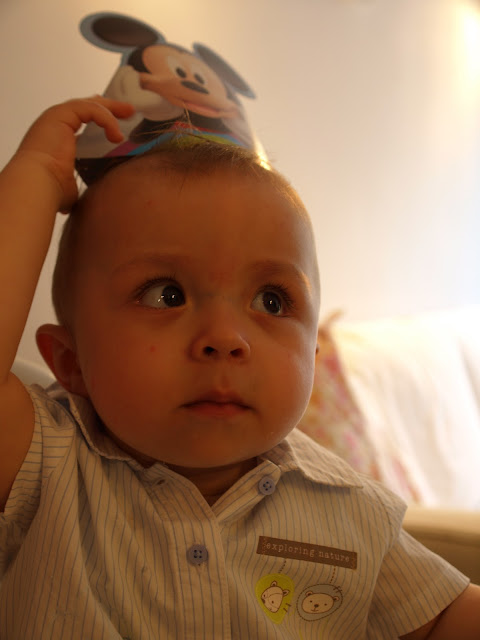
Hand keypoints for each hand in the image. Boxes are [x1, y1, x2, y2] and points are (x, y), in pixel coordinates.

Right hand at [15, 97, 134, 211]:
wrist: (38, 185)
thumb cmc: (51, 190)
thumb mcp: (73, 185)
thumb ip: (82, 185)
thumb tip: (88, 200)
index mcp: (57, 139)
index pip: (81, 121)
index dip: (101, 120)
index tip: (119, 127)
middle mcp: (55, 125)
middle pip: (86, 108)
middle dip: (110, 107)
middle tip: (130, 111)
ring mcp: (56, 118)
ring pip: (89, 104)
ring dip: (111, 109)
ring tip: (130, 114)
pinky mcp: (60, 115)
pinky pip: (89, 109)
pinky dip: (106, 119)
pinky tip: (116, 135)